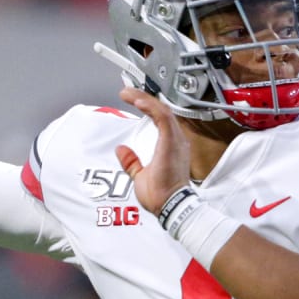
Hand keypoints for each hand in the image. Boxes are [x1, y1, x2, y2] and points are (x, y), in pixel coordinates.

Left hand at [115, 87, 190, 214]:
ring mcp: (176, 141)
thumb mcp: (141, 176)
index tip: (133, 100)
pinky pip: (163, 117)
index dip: (148, 108)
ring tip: (129, 93)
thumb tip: (121, 150)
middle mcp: (177, 142)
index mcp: (172, 148)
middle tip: (128, 92)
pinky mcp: (171, 142)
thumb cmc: (161, 196)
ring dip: (145, 99)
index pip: (161, 120)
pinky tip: (138, 101)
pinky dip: (150, 106)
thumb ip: (132, 162)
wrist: (170, 206)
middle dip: (145, 99)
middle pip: (163, 111)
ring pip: (163, 110)